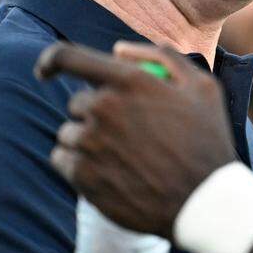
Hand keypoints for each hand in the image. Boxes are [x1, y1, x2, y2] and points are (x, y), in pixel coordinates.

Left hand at [37, 41, 234, 238]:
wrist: (204, 201)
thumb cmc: (207, 140)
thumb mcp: (202, 86)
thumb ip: (161, 57)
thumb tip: (117, 50)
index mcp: (128, 81)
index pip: (67, 57)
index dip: (50, 61)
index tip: (45, 71)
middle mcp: (104, 108)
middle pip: (76, 103)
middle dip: (95, 114)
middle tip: (128, 134)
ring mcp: (91, 144)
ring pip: (67, 134)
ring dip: (85, 142)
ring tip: (122, 158)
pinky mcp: (83, 177)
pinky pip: (62, 160)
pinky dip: (77, 166)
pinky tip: (108, 174)